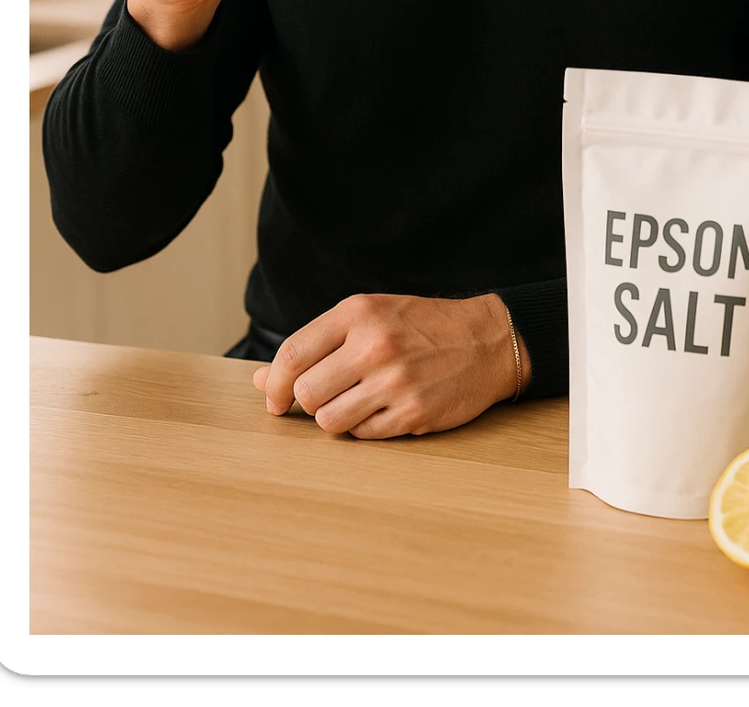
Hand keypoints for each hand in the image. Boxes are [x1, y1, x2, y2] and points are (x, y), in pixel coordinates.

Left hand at [252, 292, 531, 438]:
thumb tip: (261, 380)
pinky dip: (365, 427)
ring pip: (330, 421)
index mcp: (358, 313)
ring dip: (336, 417)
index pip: (292, 355)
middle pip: (306, 393)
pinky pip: (363, 435)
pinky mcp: (412, 413)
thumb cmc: (422, 326)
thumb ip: (317, 344)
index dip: (274, 384)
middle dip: (307, 402)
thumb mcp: (370, 316)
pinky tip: (383, 408)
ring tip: (358, 401)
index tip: (274, 398)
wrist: (487, 339)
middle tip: (325, 397)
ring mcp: (394, 381)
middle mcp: (374, 345)